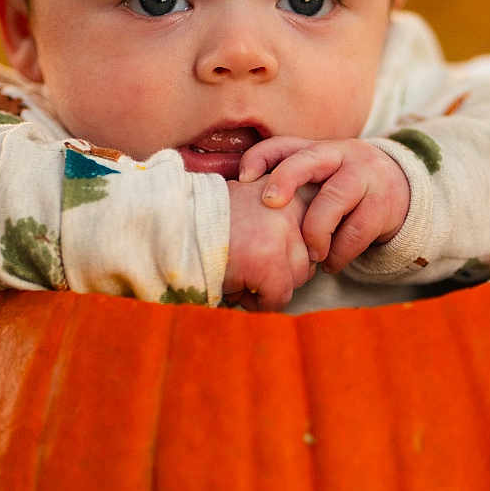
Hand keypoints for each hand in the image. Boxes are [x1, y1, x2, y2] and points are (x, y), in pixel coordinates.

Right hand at [223, 179, 316, 311]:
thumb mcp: (256, 202)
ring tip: (240, 275)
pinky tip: (236, 287)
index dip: (293, 251)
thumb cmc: (210, 220)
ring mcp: (280, 235)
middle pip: (309, 260)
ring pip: (296, 280)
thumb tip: (317, 257)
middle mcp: (293, 207)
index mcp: (293, 187)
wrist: (171, 224)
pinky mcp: (266, 261)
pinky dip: (260, 303)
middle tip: (249, 267)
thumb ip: (286, 220)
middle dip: (281, 273)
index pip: (318, 232)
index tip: (268, 251)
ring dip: (270, 287)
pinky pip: (279, 297)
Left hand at [239, 137, 410, 273]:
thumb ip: (292, 184)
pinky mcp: (382, 205)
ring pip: (332, 202)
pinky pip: (354, 233)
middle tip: (270, 205)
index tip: (243, 180)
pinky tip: (331, 263)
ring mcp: (364, 178)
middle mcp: (341, 156)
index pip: (283, 146)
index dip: (259, 158)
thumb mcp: (321, 179)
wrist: (401, 190)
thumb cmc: (344, 188)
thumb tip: (244, 204)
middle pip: (307, 161)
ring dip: (315, 235)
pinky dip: (338, 255)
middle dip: (284, 180)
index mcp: (318, 150)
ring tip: (312, 255)